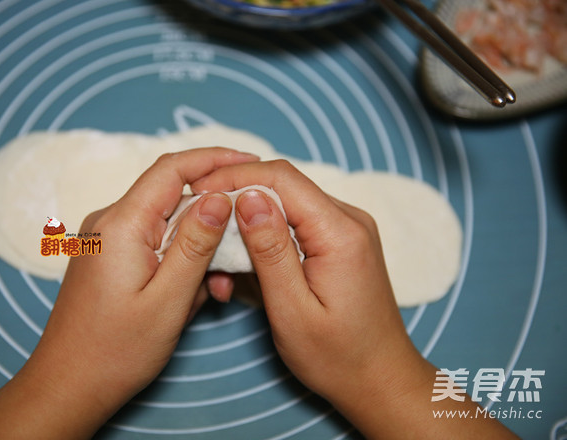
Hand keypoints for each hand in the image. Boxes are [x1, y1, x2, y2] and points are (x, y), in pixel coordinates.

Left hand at [0, 147, 257, 439]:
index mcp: (121, 225)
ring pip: (168, 224)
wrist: (68, 386)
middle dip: (213, 218)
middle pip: (173, 196)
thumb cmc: (116, 351)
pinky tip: (193, 293)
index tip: (252, 162)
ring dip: (199, 248)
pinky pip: (155, 243)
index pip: (172, 168)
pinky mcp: (110, 256)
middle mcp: (110, 222)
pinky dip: (181, 261)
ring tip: (217, 288)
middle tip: (245, 245)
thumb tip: (220, 197)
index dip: (215, 158)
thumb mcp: (169, 300)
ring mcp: (107, 239)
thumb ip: (195, 244)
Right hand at [193, 159, 517, 438]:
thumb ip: (269, 250)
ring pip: (286, 204)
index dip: (234, 177)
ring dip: (249, 223)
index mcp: (340, 232)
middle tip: (199, 226)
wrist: (381, 379)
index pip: (281, 177)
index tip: (196, 190)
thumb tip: (245, 196)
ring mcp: (347, 228)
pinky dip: (266, 238)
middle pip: (283, 186)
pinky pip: (296, 224)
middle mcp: (349, 219)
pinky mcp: (340, 241)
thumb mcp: (292, 310)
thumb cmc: (337, 358)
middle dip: (236, 200)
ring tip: (220, 257)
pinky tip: (246, 264)